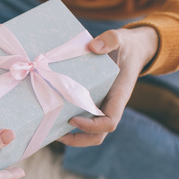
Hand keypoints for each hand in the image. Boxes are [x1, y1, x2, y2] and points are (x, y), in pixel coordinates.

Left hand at [58, 26, 158, 146]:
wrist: (131, 50)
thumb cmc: (126, 46)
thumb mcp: (120, 38)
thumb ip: (111, 39)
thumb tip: (95, 47)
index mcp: (118, 97)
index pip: (109, 123)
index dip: (91, 126)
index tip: (72, 120)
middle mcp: (109, 106)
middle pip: (97, 136)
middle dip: (77, 139)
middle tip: (54, 134)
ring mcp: (100, 106)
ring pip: (87, 131)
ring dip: (69, 135)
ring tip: (48, 130)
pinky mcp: (90, 102)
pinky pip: (80, 117)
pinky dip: (66, 120)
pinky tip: (49, 114)